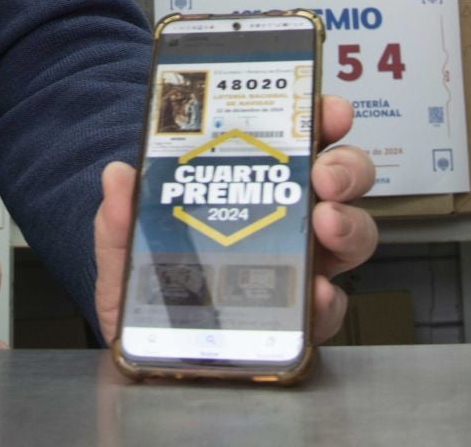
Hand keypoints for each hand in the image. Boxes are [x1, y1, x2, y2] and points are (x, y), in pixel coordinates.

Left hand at [92, 94, 379, 344]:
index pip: (295, 142)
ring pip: (352, 234)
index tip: (327, 110)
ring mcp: (301, 269)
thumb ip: (120, 217)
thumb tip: (118, 176)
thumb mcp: (127, 249)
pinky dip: (330, 298)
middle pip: (340, 181)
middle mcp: (286, 222)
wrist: (149, 359)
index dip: (320, 119)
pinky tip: (318, 292)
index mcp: (250, 188)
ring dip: (348, 223)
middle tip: (325, 175)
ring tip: (326, 224)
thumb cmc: (152, 292)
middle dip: (345, 166)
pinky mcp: (303, 320)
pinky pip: (332, 306)